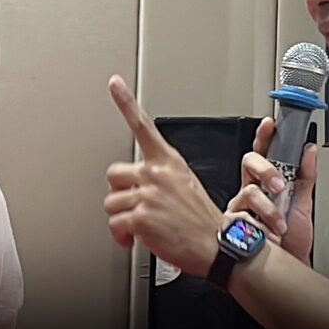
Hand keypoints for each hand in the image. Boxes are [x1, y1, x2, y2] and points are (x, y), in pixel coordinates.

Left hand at [103, 75, 224, 275]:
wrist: (217, 245)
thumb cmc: (202, 220)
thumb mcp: (185, 184)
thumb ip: (159, 177)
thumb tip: (135, 185)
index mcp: (169, 162)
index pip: (143, 126)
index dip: (126, 102)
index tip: (115, 83)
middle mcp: (157, 174)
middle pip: (113, 175)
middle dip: (119, 193)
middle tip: (135, 207)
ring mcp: (148, 194)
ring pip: (111, 203)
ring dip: (121, 219)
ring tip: (142, 227)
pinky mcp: (141, 217)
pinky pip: (115, 224)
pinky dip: (122, 236)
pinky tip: (137, 238)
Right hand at [226, 117, 317, 264]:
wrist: (286, 269)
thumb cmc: (291, 241)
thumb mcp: (303, 205)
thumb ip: (305, 176)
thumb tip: (310, 150)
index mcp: (266, 183)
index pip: (263, 153)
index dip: (264, 137)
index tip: (270, 124)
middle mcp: (251, 192)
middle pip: (248, 163)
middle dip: (265, 169)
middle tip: (280, 185)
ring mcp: (240, 208)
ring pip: (247, 191)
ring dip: (268, 209)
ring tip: (279, 225)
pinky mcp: (232, 225)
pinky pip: (241, 217)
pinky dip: (259, 227)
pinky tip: (268, 236)